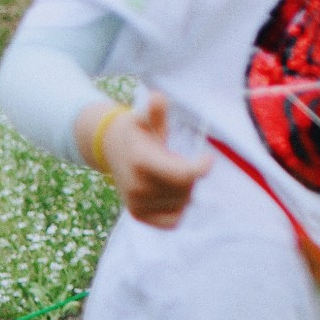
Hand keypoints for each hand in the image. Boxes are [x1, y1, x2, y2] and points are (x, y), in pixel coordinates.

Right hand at [92, 93, 211, 229]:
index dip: (201, 167)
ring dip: (185, 191)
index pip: (183, 175)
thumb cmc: (137, 130)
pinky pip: (172, 221)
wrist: (111, 148)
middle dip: (191, 175)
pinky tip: (173, 193)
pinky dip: (179, 208)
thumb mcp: (144, 116)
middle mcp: (137, 187)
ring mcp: (136, 203)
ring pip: (181, 204)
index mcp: (142, 162)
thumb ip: (155, 108)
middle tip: (181, 161)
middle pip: (185, 189)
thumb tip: (156, 98)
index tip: (208, 157)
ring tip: (173, 174)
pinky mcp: (138, 215)